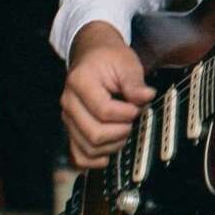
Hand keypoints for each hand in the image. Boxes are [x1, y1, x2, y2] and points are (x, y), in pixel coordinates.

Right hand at [61, 24, 152, 168]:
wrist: (92, 55)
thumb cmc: (109, 58)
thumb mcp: (126, 62)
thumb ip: (135, 82)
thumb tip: (146, 97)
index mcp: (80, 82)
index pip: (104, 110)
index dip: (126, 114)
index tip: (137, 107)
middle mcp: (69, 102)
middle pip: (94, 133)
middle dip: (121, 131)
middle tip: (132, 120)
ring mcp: (68, 118)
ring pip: (88, 147)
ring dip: (113, 145)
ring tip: (124, 129)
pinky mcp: (72, 128)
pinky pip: (78, 154)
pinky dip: (95, 160)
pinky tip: (109, 154)